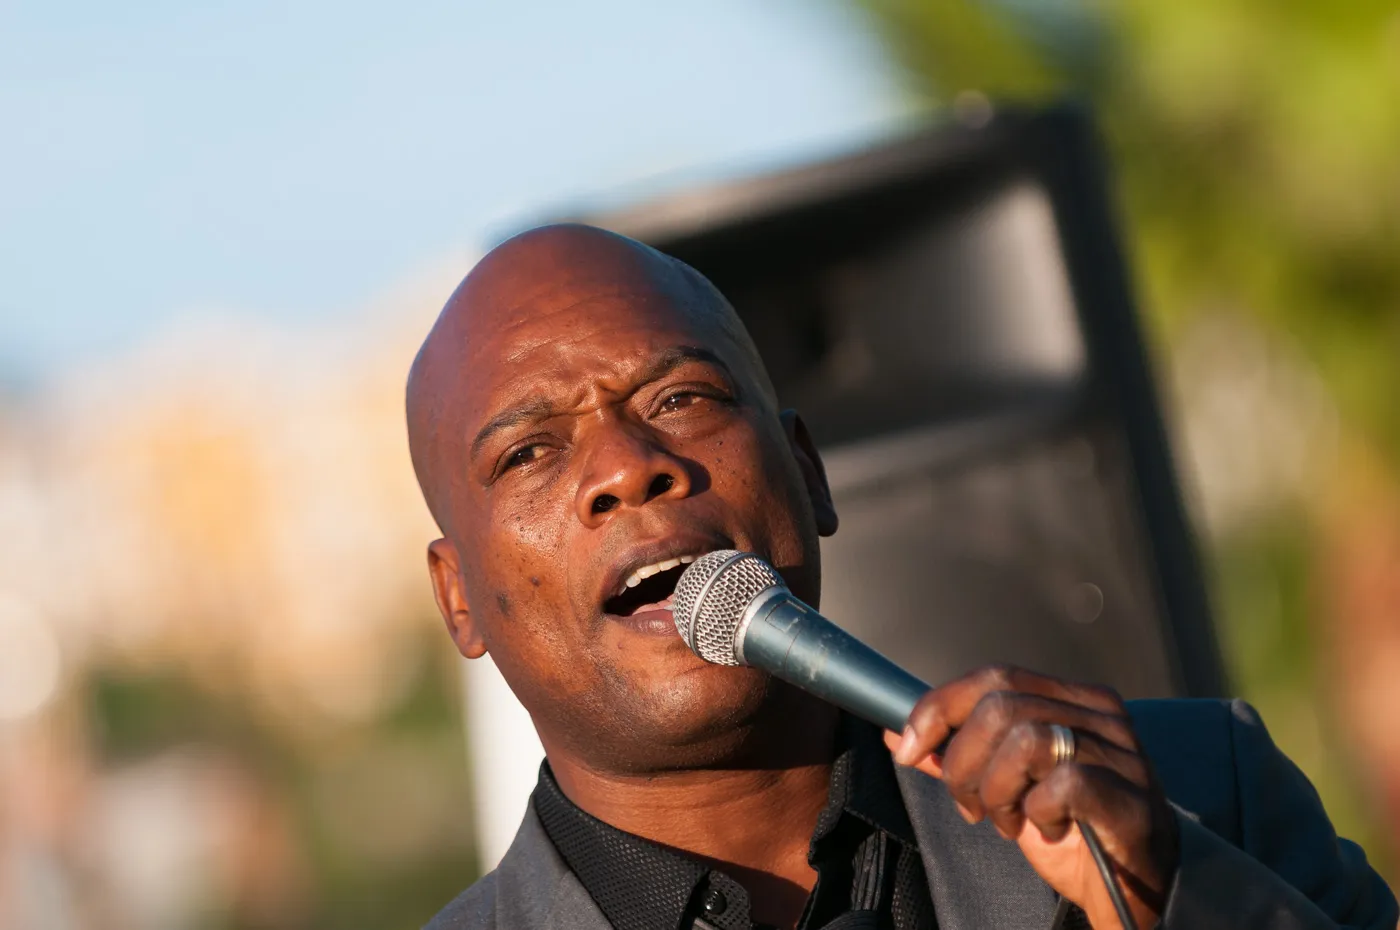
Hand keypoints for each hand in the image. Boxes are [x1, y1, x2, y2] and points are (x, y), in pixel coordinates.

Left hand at [883, 665, 1178, 928]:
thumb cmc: (1070, 830)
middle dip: (964, 762)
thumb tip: (897, 732)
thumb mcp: (1006, 786)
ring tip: (1008, 820)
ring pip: (1027, 740)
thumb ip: (958, 755)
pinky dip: (1037, 811)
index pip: (994, 675)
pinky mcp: (1131, 800)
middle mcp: (1102, 716)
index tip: (908, 747)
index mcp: (1073, 699)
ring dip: (998, 791)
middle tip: (970, 805)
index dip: (940, 707)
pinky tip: (1044, 829)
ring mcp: (1123, 755)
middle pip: (1000, 707)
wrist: (1134, 890)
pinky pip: (1064, 784)